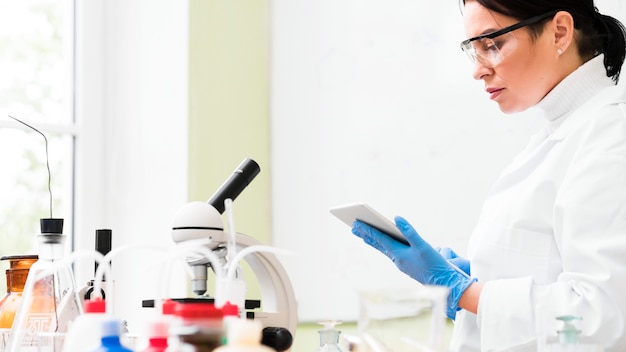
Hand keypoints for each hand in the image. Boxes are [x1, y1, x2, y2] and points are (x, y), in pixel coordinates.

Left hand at [352, 216, 475, 318]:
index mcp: (399, 254)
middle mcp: (397, 259)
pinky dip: (383, 245)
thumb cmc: (434, 265)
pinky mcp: (406, 265)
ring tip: (363, 234)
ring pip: (383, 249)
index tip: (356, 223)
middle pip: (378, 244)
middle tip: (353, 226)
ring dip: (373, 240)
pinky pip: (390, 252)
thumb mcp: (423, 245)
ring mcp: (401, 263)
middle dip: (366, 235)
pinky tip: (383, 243)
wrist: (444, 283)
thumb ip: (409, 231)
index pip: (380, 239)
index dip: (368, 230)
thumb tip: (396, 218)